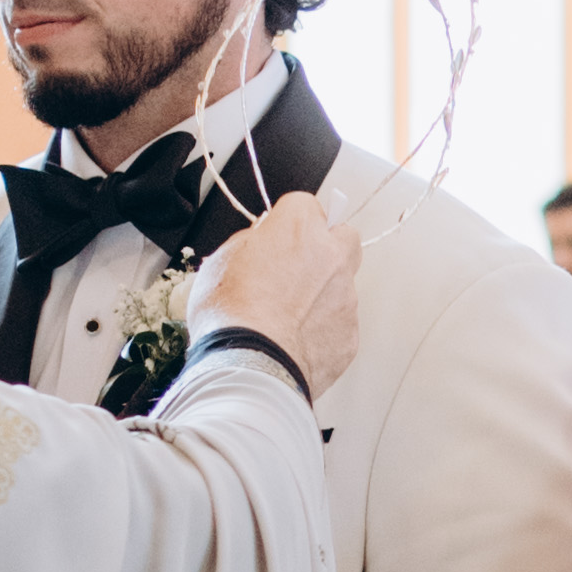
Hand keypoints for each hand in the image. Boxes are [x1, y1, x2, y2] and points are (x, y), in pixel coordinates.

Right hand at [190, 192, 357, 400]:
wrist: (250, 366)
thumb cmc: (229, 314)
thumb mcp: (220, 262)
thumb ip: (250, 243)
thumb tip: (261, 242)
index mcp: (299, 228)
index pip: (304, 205)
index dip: (288, 222)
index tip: (277, 237)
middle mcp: (332, 255)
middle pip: (343, 236)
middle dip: (326, 246)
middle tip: (298, 266)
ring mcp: (346, 296)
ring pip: (342, 284)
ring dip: (322, 293)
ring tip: (287, 317)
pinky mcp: (351, 333)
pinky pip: (340, 323)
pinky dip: (323, 329)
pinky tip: (295, 341)